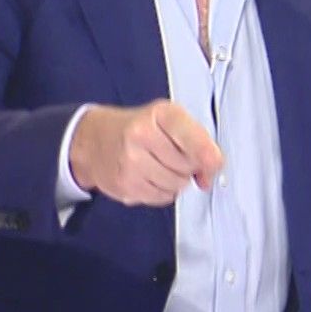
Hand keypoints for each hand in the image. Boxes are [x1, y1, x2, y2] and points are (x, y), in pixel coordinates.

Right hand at [68, 100, 223, 205]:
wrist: (95, 140)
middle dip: (190, 165)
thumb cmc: (139, 127)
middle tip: (176, 156)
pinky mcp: (125, 185)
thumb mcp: (169, 119)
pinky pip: (162, 197)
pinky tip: (150, 176)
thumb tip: (209, 176)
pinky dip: (162, 191)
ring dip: (176, 179)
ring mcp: (130, 162)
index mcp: (160, 114)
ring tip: (160, 164)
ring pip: (176, 185)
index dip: (207, 152)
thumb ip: (197, 141)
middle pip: (187, 165)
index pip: (189, 135)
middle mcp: (141, 135)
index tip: (215, 162)